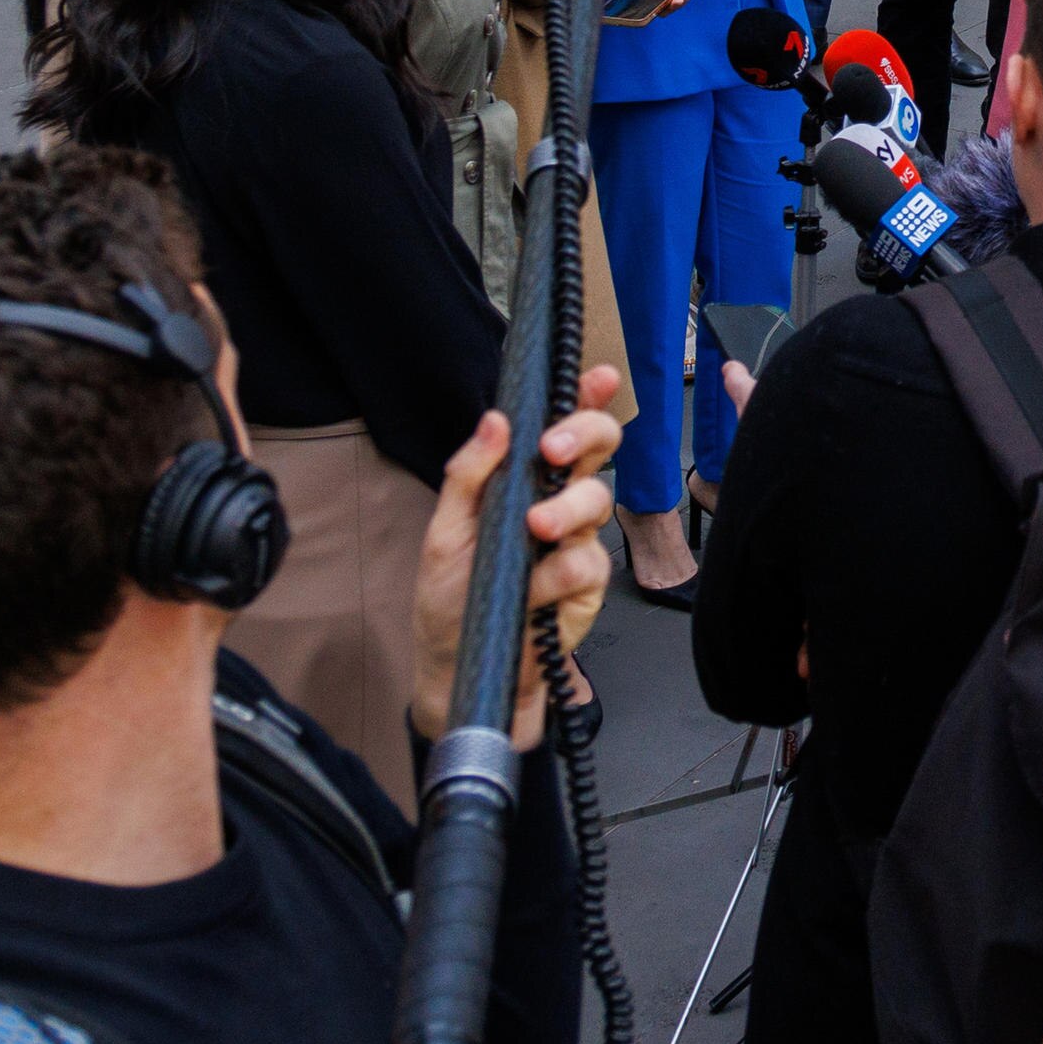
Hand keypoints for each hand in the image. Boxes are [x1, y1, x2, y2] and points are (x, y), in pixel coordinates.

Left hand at [410, 370, 625, 744]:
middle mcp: (557, 505)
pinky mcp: (585, 587)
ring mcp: (575, 544)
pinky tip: (535, 588)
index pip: (561, 428)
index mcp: (524, 482)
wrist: (456, 668)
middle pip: (598, 451)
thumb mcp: (444, 532)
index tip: (595, 376)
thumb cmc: (450, 598)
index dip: (585, 397)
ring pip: (597, 501)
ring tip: (536, 529)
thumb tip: (495, 419)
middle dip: (586, 435)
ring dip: (568, 507)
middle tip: (555, 448)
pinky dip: (559, 572)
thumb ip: (470, 476)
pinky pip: (587, 563)